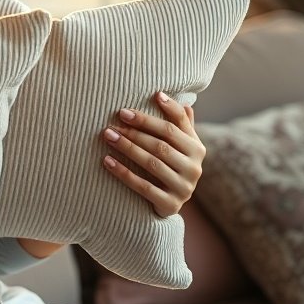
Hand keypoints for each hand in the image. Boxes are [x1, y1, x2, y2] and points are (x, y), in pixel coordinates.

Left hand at [100, 91, 203, 216]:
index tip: (125, 110)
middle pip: (160, 144)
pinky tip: (106, 161)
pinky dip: (123, 173)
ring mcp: (184, 187)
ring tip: (108, 137)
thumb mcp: (180, 144)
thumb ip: (180, 124)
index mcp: (197, 148)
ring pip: (151, 163)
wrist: (172, 202)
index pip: (172, 127)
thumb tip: (176, 99)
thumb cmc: (172, 165)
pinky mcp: (171, 204)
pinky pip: (143, 186)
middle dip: (134, 132)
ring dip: (127, 148)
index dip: (149, 118)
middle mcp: (194, 168)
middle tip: (111, 124)